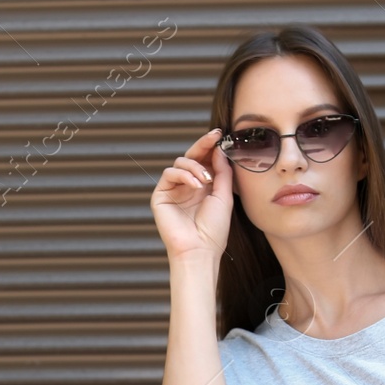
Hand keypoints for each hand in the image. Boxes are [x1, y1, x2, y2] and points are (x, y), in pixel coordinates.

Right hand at [150, 127, 233, 262]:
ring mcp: (173, 191)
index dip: (211, 147)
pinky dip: (184, 175)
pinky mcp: (161, 196)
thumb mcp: (223, 196)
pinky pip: (170, 173)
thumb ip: (222, 172)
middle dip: (203, 145)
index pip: (204, 160)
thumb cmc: (213, 230)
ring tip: (206, 181)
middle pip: (191, 157)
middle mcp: (187, 187)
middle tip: (214, 137)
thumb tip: (219, 149)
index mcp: (203, 187)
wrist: (199, 249)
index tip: (220, 135)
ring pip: (180, 163)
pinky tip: (196, 185)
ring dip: (195, 167)